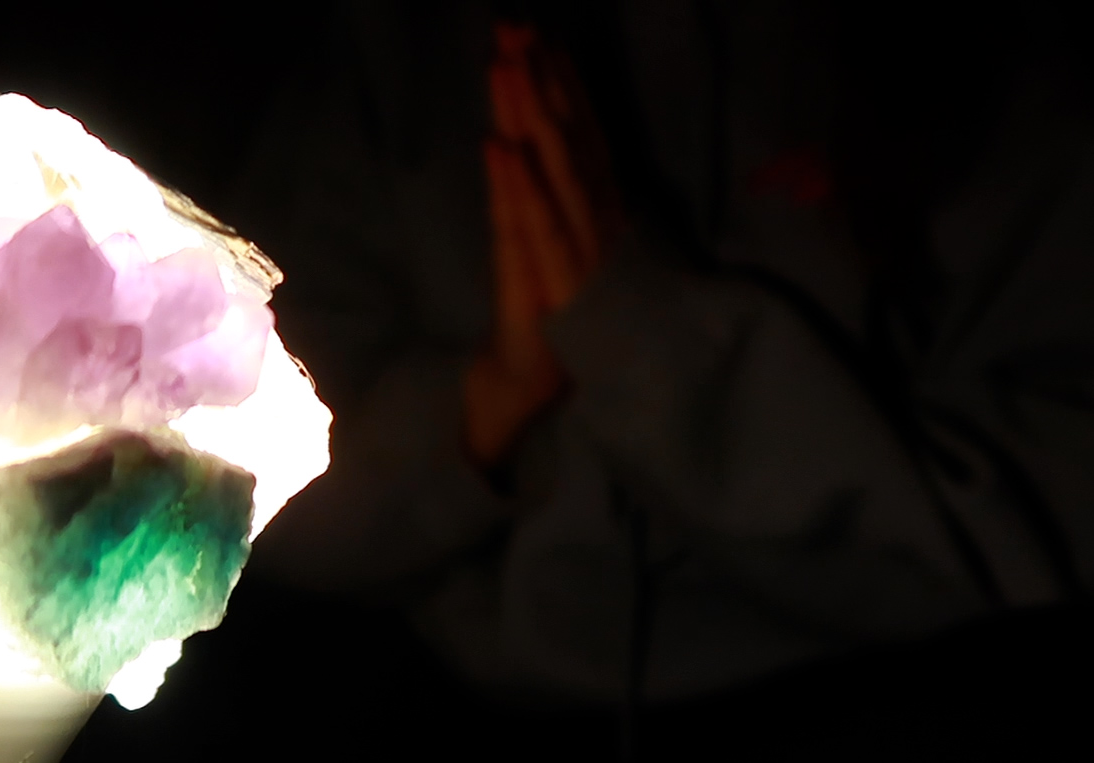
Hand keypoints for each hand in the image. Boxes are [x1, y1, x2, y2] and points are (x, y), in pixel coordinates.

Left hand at [464, 22, 620, 468]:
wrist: (529, 395)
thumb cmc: (541, 320)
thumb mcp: (546, 247)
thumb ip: (548, 197)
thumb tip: (529, 134)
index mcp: (594, 217)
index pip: (584, 138)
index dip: (566, 85)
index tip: (542, 36)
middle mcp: (592, 230)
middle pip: (570, 144)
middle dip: (545, 83)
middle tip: (516, 28)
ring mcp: (573, 260)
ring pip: (553, 177)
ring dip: (531, 119)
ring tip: (505, 66)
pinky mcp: (545, 292)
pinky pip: (530, 232)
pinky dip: (517, 189)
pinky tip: (499, 147)